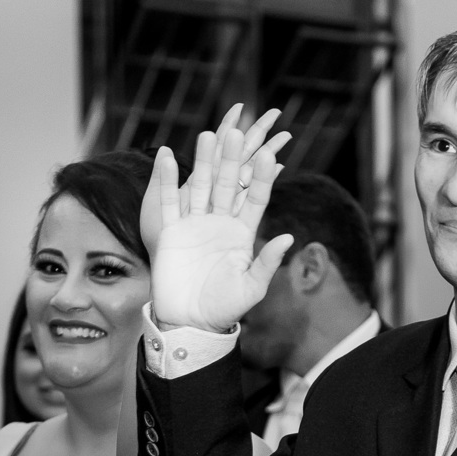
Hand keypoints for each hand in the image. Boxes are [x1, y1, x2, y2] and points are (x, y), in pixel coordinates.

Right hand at [147, 122, 293, 332]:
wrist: (189, 323)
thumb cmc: (224, 309)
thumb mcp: (251, 288)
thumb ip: (266, 263)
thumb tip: (289, 237)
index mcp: (243, 234)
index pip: (255, 199)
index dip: (262, 179)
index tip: (270, 157)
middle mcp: (220, 223)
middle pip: (227, 184)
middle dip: (232, 160)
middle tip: (238, 132)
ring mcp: (195, 225)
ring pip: (200, 186)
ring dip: (203, 161)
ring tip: (208, 135)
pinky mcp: (171, 232)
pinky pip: (169, 202)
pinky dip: (168, 180)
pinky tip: (167, 156)